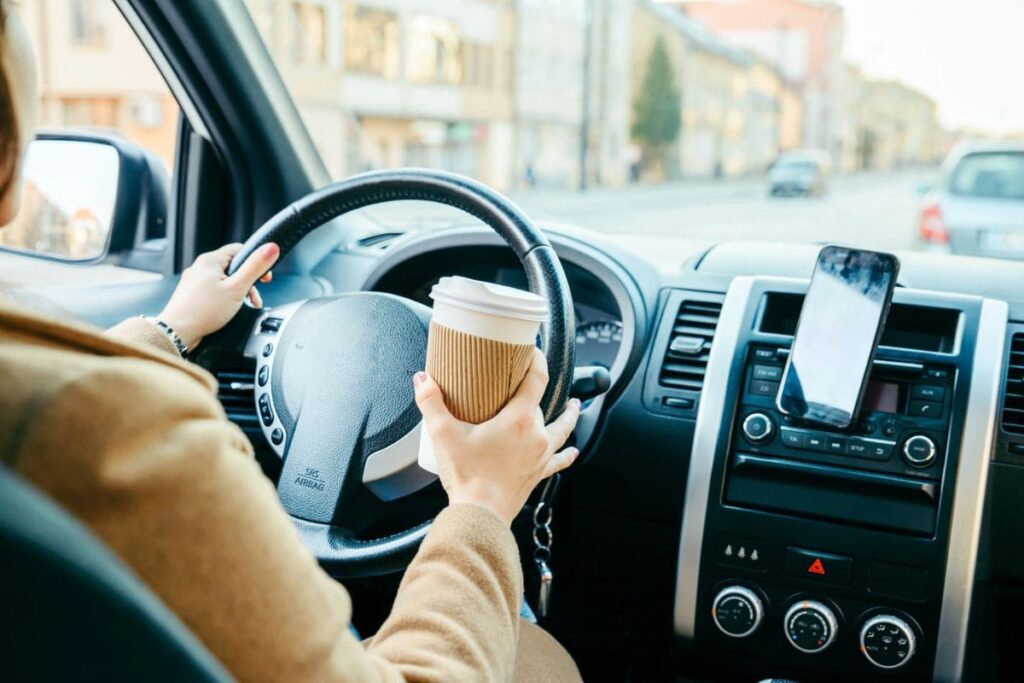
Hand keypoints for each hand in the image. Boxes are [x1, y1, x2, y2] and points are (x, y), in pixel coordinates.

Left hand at [158, 243, 279, 350]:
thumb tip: (271, 248)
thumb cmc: (203, 311)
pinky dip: (226, 298)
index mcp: (210, 260)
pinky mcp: (193, 294)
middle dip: (248, 282)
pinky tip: (230, 310)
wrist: (177, 332)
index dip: (255, 261)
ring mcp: (195, 281)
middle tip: (255, 296)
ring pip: (225, 280)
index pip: (239, 249)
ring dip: (239, 292)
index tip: (264, 276)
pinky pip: (215, 291)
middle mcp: (200, 267)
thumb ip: (255, 267)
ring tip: (244, 306)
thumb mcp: (237, 288)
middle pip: (233, 267)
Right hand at [413, 349, 580, 525]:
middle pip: (544, 403)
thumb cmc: (467, 476)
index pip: (537, 379)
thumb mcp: (444, 434)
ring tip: (573, 407)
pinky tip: (572, 451)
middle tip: (528, 380)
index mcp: (519, 419)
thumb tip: (422, 380)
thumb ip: (431, 403)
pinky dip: (566, 454)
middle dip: (538, 390)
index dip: (537, 361)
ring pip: (561, 430)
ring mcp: (540, 455)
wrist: (481, 515)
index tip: (533, 351)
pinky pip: (558, 460)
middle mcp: (536, 434)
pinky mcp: (538, 473)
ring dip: (568, 417)